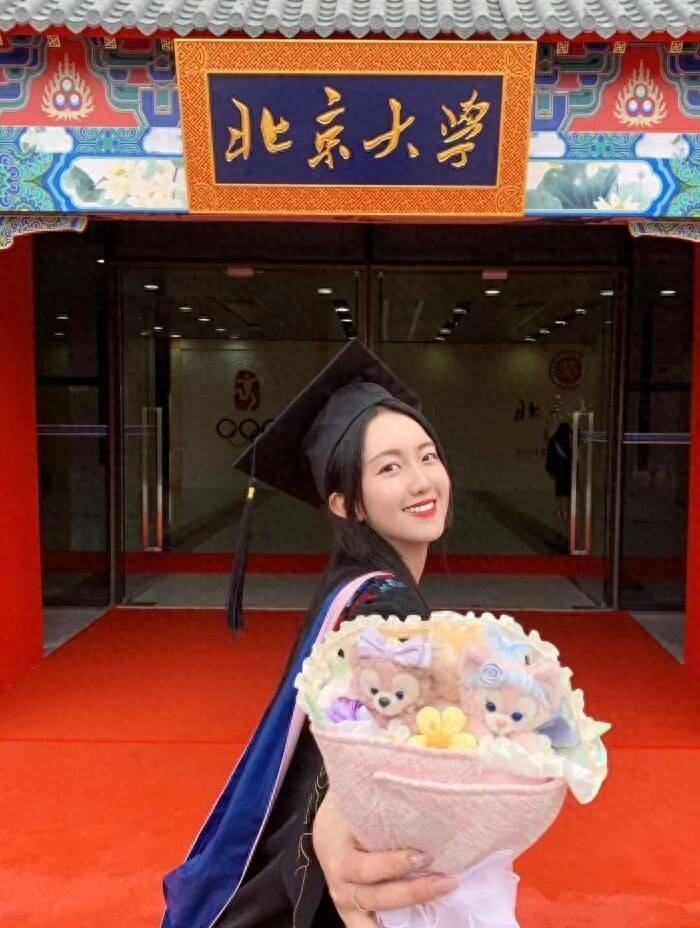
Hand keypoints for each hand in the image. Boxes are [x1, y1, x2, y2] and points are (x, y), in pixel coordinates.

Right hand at [312, 790, 458, 926]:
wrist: (326, 829)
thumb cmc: (345, 813)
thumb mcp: (356, 808)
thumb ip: (381, 815)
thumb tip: (418, 806)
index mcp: (340, 858)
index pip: (368, 868)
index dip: (396, 865)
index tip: (426, 855)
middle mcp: (341, 886)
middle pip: (378, 897)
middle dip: (415, 891)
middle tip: (447, 881)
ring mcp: (346, 904)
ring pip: (376, 918)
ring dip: (410, 909)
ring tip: (439, 895)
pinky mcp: (353, 913)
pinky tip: (417, 923)